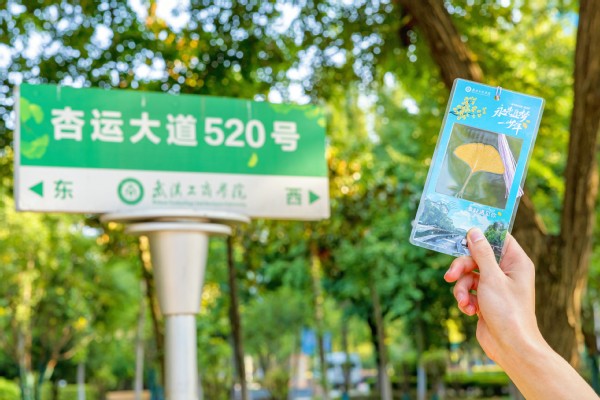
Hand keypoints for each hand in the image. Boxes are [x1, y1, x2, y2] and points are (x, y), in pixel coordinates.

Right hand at [444, 228, 542, 362]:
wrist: (510, 346)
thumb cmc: (508, 311)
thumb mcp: (491, 278)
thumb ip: (481, 253)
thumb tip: (474, 231)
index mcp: (515, 262)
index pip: (498, 238)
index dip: (481, 236)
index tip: (463, 236)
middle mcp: (506, 272)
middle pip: (477, 257)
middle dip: (462, 268)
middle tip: (450, 276)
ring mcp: (495, 286)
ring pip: (469, 275)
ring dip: (462, 288)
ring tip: (463, 302)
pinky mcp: (486, 300)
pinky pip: (469, 291)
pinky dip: (465, 299)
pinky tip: (468, 310)